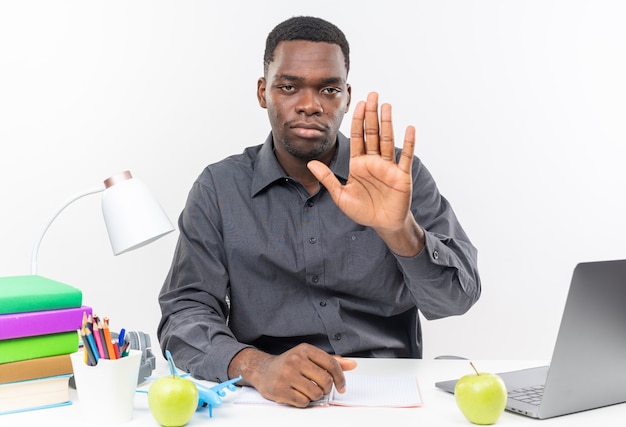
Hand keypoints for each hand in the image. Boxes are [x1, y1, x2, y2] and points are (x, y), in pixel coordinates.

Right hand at [228, 344, 356, 407]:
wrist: (262, 370)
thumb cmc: (289, 364)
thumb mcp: (309, 357)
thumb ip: (331, 361)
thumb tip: (352, 364)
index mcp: (304, 350)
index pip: (331, 364)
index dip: (340, 378)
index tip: (342, 386)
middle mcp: (295, 360)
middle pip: (325, 380)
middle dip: (326, 389)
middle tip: (321, 389)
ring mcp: (287, 375)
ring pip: (315, 393)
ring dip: (315, 396)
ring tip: (307, 390)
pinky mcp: (280, 389)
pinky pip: (303, 401)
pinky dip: (304, 401)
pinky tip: (298, 394)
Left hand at [308, 92, 422, 255]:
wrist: (382, 224)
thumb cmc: (363, 210)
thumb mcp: (341, 195)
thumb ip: (328, 178)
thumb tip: (310, 163)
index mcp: (359, 164)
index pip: (358, 137)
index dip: (357, 121)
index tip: (357, 104)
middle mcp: (374, 161)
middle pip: (373, 133)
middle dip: (372, 114)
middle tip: (373, 94)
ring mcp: (389, 167)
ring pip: (388, 140)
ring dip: (387, 123)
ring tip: (386, 105)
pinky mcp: (401, 175)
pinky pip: (405, 157)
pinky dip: (408, 143)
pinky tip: (409, 128)